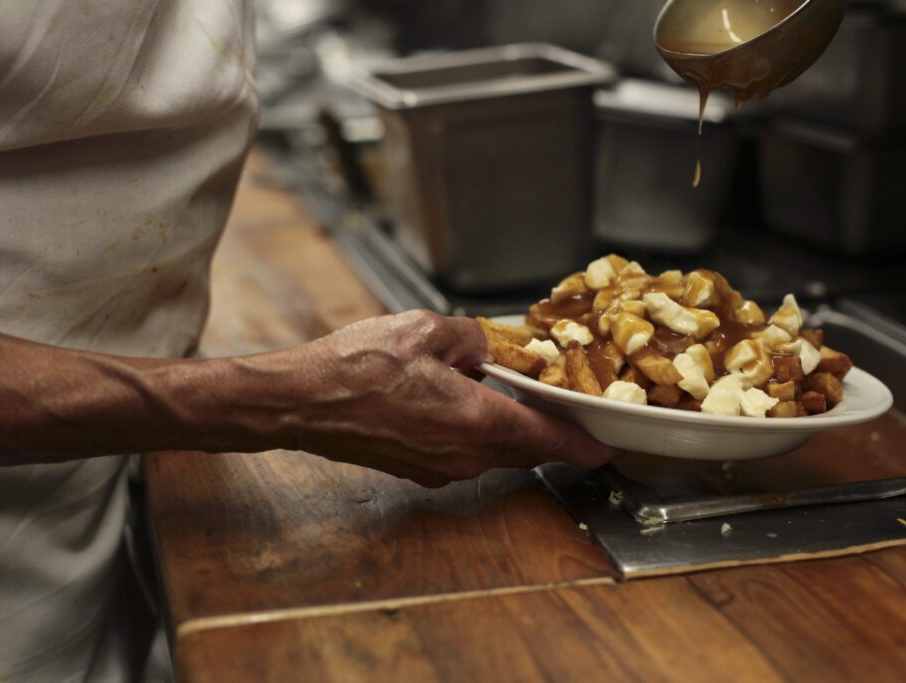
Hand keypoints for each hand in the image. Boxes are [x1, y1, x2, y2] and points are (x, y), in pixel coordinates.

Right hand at [236, 310, 615, 486]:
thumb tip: (486, 346)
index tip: (603, 448)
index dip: (580, 443)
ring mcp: (438, 467)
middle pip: (523, 448)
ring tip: (506, 395)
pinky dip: (475, 431)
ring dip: (507, 428)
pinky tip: (460, 402)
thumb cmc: (356, 367)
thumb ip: (473, 336)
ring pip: (493, 450)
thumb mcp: (426, 329)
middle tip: (560, 410)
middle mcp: (463, 454)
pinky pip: (463, 452)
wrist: (302, 401)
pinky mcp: (416, 469)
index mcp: (476, 420)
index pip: (546, 438)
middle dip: (545, 431)